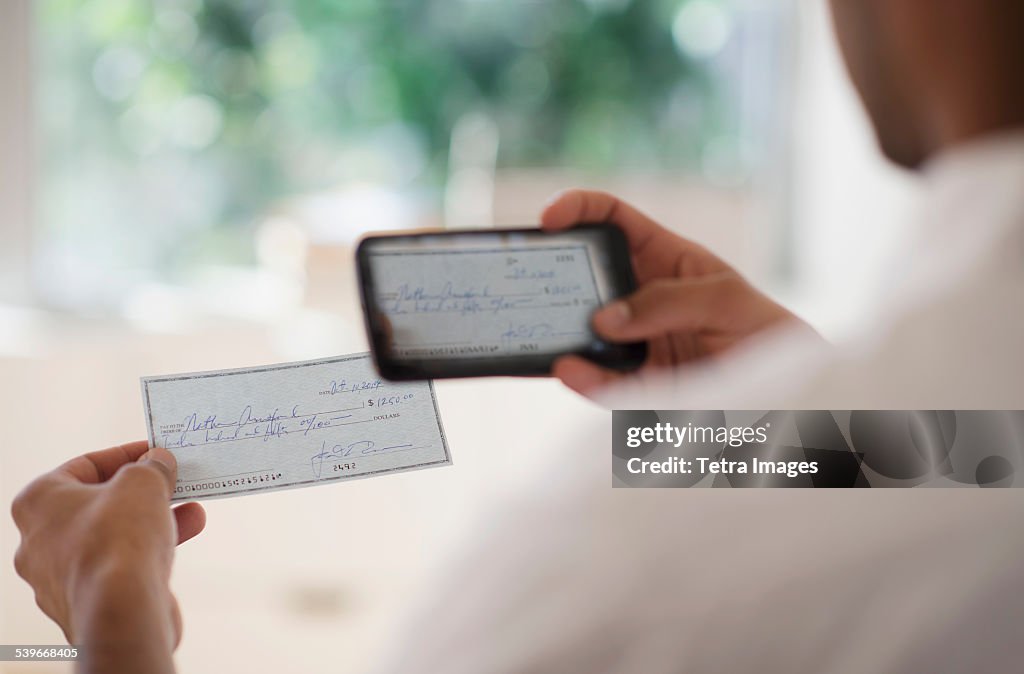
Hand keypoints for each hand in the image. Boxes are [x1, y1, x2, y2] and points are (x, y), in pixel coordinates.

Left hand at [11, 442, 204, 671]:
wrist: (122, 610)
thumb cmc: (118, 538)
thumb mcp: (144, 481)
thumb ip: (152, 466)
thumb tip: (159, 462)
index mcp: (37, 503)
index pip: (84, 465)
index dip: (126, 455)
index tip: (155, 453)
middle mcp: (38, 540)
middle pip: (98, 503)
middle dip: (142, 492)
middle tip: (171, 483)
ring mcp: (58, 577)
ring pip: (111, 537)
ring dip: (152, 521)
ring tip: (191, 513)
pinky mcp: (84, 603)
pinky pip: (118, 566)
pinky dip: (147, 551)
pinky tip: (181, 539)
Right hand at [541, 189, 810, 395]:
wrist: (786, 395)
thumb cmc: (762, 331)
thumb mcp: (726, 300)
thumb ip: (669, 301)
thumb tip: (606, 319)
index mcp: (662, 258)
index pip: (612, 220)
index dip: (578, 209)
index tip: (549, 219)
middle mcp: (637, 297)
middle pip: (584, 276)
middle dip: (554, 273)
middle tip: (529, 276)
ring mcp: (631, 341)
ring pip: (581, 331)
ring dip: (558, 329)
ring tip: (540, 328)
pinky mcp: (633, 385)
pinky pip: (597, 382)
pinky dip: (580, 377)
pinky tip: (569, 369)